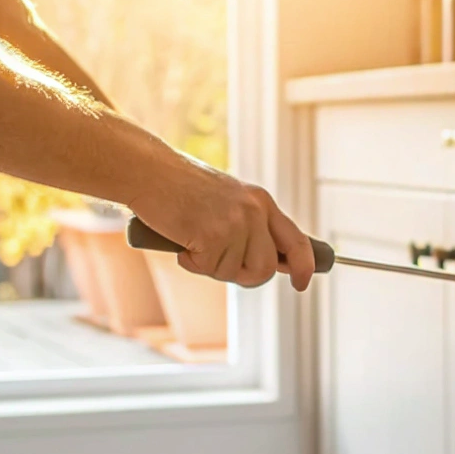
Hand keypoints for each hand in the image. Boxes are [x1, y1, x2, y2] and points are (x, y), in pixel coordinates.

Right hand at [129, 158, 313, 290]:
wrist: (149, 171)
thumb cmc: (180, 188)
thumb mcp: (227, 201)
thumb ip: (249, 227)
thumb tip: (270, 263)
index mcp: (261, 202)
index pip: (297, 240)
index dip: (305, 265)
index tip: (303, 283)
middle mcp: (254, 211)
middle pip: (265, 268)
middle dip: (243, 276)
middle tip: (215, 262)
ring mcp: (235, 222)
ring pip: (234, 272)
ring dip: (210, 266)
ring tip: (192, 239)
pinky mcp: (213, 234)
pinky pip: (207, 268)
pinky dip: (189, 261)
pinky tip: (181, 238)